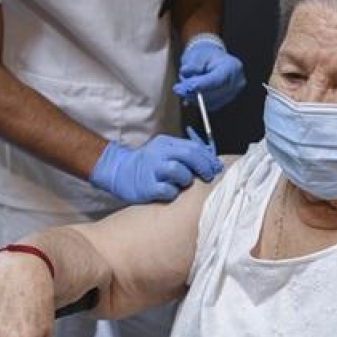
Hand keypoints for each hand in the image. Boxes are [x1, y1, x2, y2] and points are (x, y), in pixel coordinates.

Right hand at [90, 135, 222, 203]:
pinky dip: (173, 192)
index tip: (216, 167)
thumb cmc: (148, 165)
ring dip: (186, 179)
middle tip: (209, 176)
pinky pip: (167, 190)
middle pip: (188, 155)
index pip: (193, 146)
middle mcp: (158, 153)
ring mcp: (151, 170)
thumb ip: (184, 154)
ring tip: (183, 183)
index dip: (208, 157)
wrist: (120, 173)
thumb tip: (210, 159)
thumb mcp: (164, 152)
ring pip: (179, 171)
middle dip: (203, 166)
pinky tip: (171, 193)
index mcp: (165, 143)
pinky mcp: (146, 187)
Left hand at [173, 34, 245, 110]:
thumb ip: (192, 64)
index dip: (203, 85)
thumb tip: (185, 72)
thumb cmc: (205, 56)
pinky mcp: (225, 101)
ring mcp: (233, 93)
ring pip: (212, 101)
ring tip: (182, 88)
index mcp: (232, 66)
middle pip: (215, 92)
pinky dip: (198, 101)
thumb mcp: (197, 54)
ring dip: (194, 97)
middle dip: (195, 93)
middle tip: (177, 89)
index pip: (218, 79)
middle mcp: (237, 81)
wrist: (211, 61)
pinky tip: (190, 93)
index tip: (189, 87)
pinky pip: (210, 105)